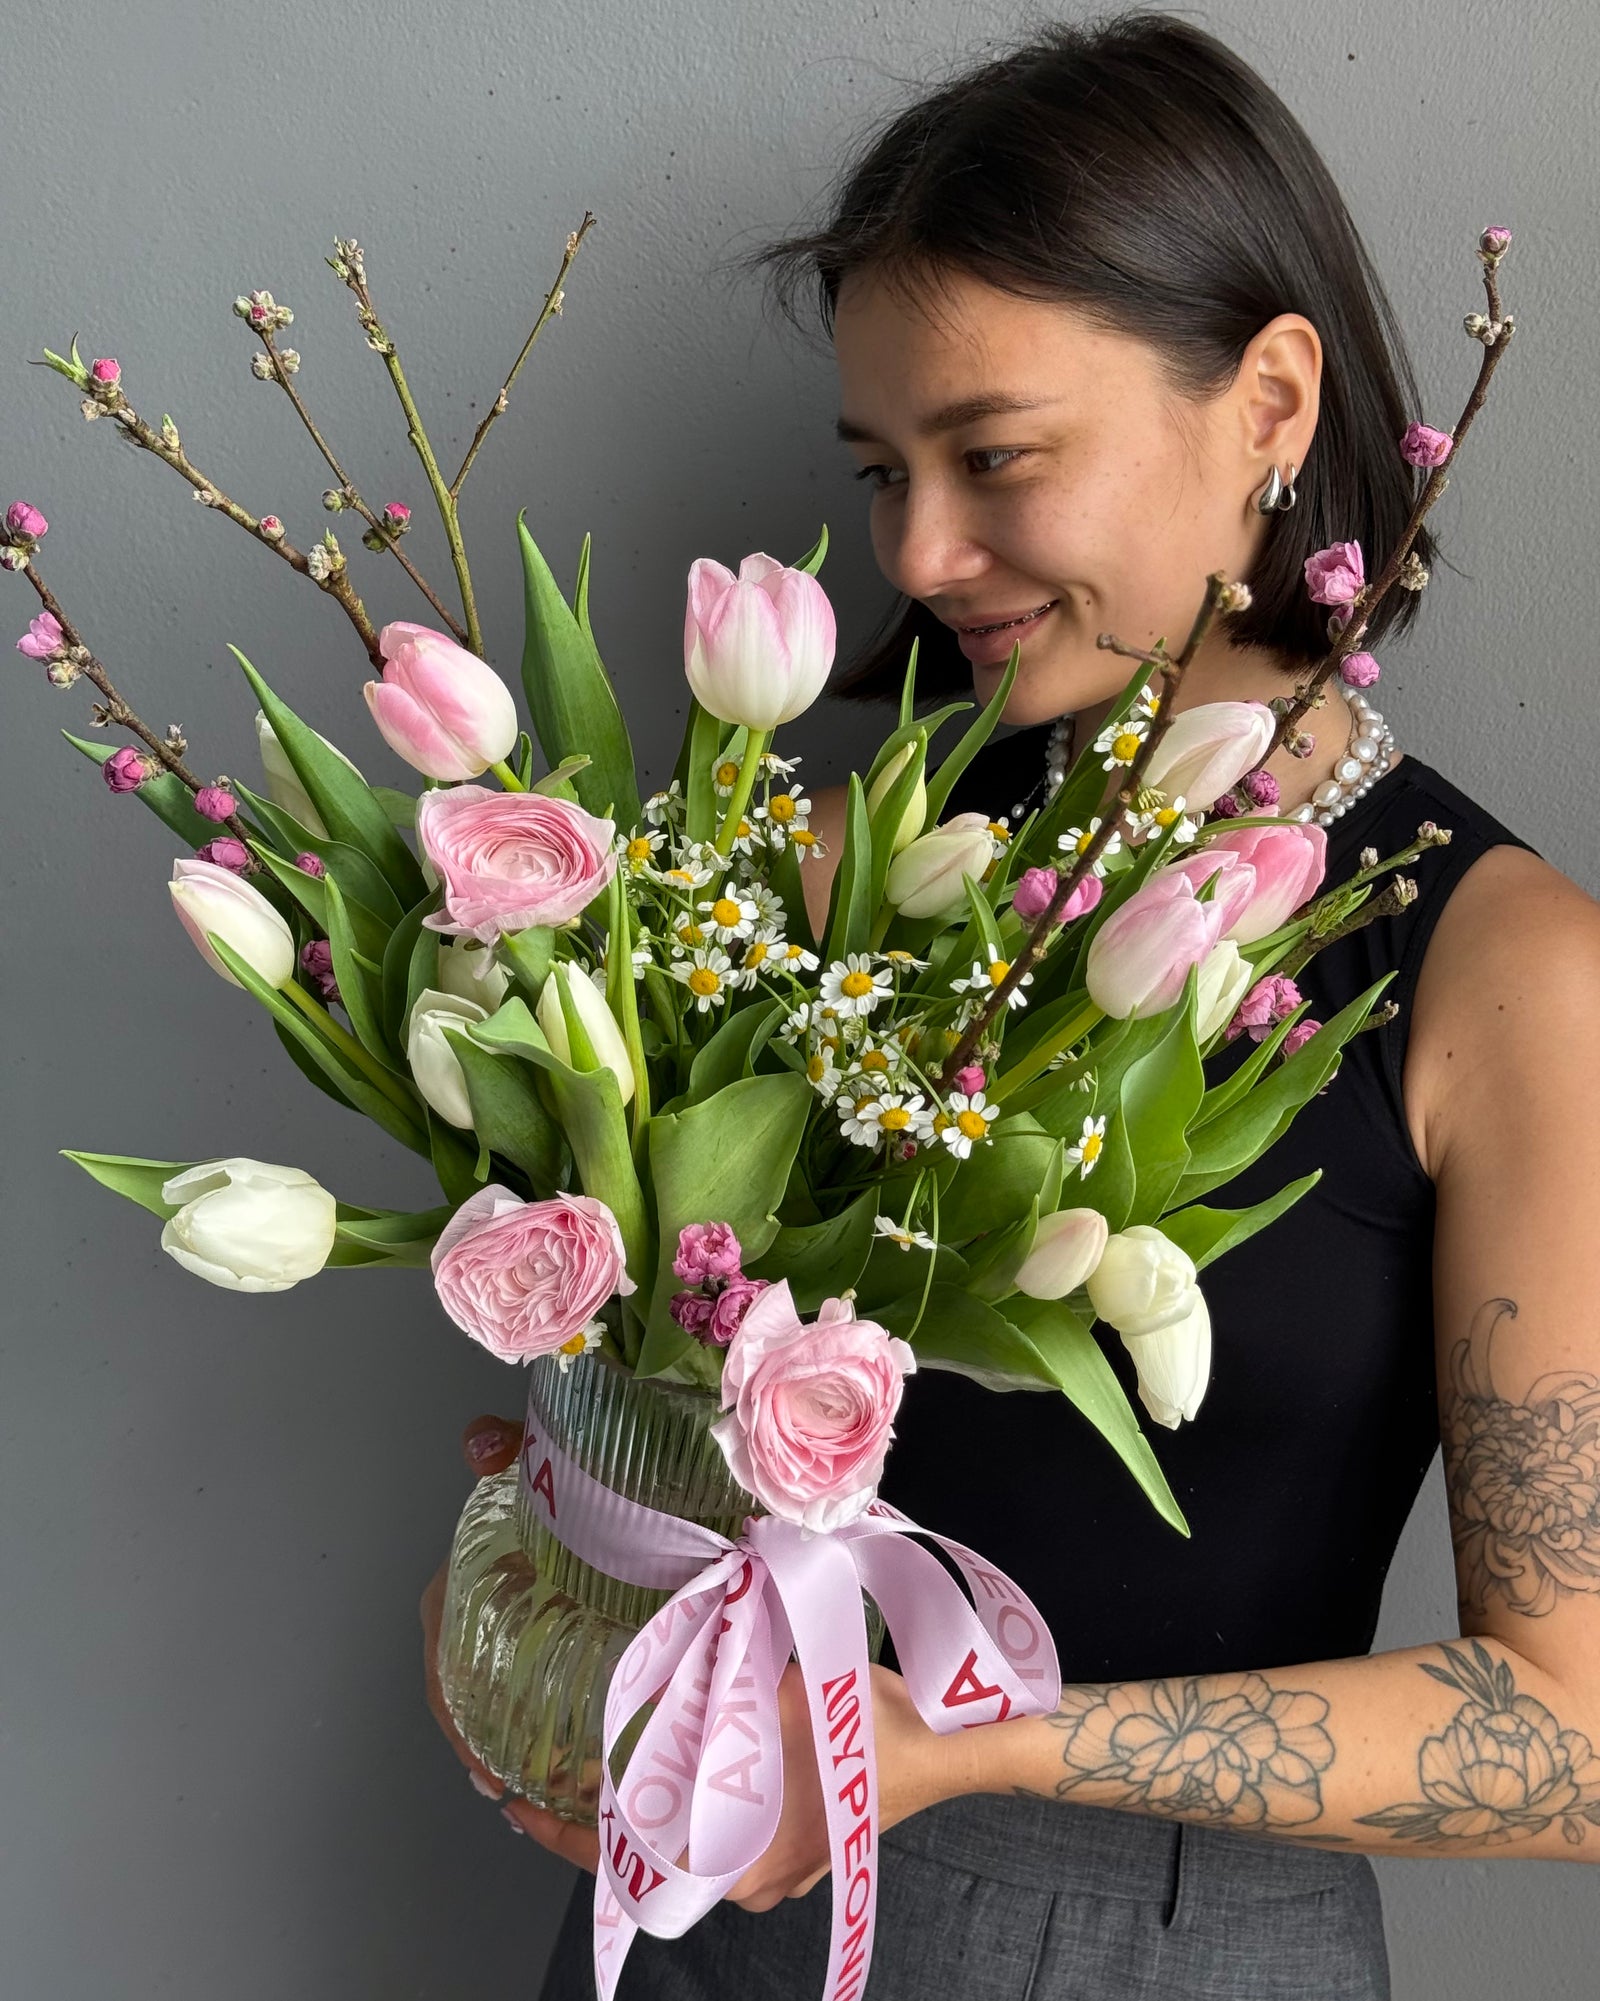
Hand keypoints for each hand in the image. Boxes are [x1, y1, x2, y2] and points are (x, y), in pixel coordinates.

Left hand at [424, 1417, 968, 1899]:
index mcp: (727, 1858)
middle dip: (588, 1808)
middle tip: (537, 1760)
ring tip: (590, 1750)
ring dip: (638, 1799)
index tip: (506, 1796)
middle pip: (640, 1852)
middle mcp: (739, 1880)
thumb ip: (713, 1680)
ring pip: (679, 1840)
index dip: (553, 1828)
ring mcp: (768, 1870)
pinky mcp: (791, 1849)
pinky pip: (716, 1829)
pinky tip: (672, 1747)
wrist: (952, 1746)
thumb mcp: (778, 1689)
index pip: (614, 1859)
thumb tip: (655, 1645)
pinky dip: (684, 1795)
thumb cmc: (868, 1729)